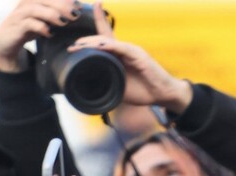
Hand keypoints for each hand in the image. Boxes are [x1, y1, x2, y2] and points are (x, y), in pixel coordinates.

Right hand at [0, 1, 79, 72]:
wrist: (6, 43)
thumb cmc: (28, 29)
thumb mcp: (43, 20)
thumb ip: (56, 15)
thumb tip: (76, 12)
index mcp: (35, 0)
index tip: (80, 6)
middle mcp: (27, 3)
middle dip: (61, 4)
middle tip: (75, 14)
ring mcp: (20, 14)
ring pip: (35, 8)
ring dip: (51, 14)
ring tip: (64, 22)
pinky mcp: (16, 26)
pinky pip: (28, 23)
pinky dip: (40, 27)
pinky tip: (49, 33)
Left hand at [67, 8, 193, 113]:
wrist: (163, 95)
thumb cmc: (144, 91)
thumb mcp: (121, 89)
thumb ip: (108, 84)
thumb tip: (92, 88)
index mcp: (119, 56)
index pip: (105, 37)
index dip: (95, 25)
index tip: (81, 22)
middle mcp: (123, 49)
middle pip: (102, 38)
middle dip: (85, 42)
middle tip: (71, 47)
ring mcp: (130, 50)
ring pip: (108, 42)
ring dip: (93, 44)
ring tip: (80, 46)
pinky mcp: (137, 55)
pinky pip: (121, 48)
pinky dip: (109, 47)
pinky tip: (99, 47)